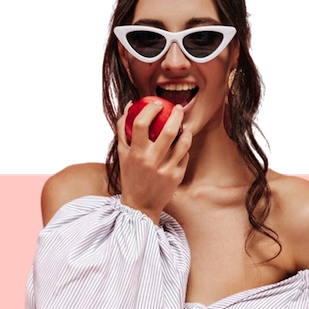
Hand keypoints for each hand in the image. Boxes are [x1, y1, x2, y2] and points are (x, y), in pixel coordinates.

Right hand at [116, 99, 190, 221]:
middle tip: (178, 108)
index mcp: (135, 154)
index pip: (141, 124)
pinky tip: (181, 146)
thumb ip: (124, 129)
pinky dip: (184, 148)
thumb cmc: (130, 175)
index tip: (157, 103)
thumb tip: (130, 105)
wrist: (140, 205)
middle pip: (168, 130)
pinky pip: (184, 156)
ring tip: (184, 126)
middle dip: (176, 114)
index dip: (150, 109)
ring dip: (186, 130)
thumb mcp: (122, 154)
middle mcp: (151, 161)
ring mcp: (166, 170)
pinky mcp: (176, 177)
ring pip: (183, 143)